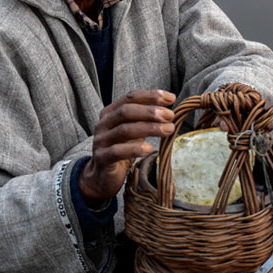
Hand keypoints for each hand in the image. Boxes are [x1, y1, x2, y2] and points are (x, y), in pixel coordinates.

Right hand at [78, 89, 175, 204]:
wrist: (102, 176)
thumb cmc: (121, 150)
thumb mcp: (132, 131)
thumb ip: (145, 120)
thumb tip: (170, 111)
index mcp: (110, 113)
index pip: (130, 98)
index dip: (151, 96)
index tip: (171, 98)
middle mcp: (103, 124)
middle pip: (126, 111)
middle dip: (150, 111)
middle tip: (170, 115)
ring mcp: (101, 141)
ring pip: (124, 130)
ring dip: (149, 128)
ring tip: (168, 129)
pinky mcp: (102, 158)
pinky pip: (118, 151)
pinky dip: (135, 149)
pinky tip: (150, 148)